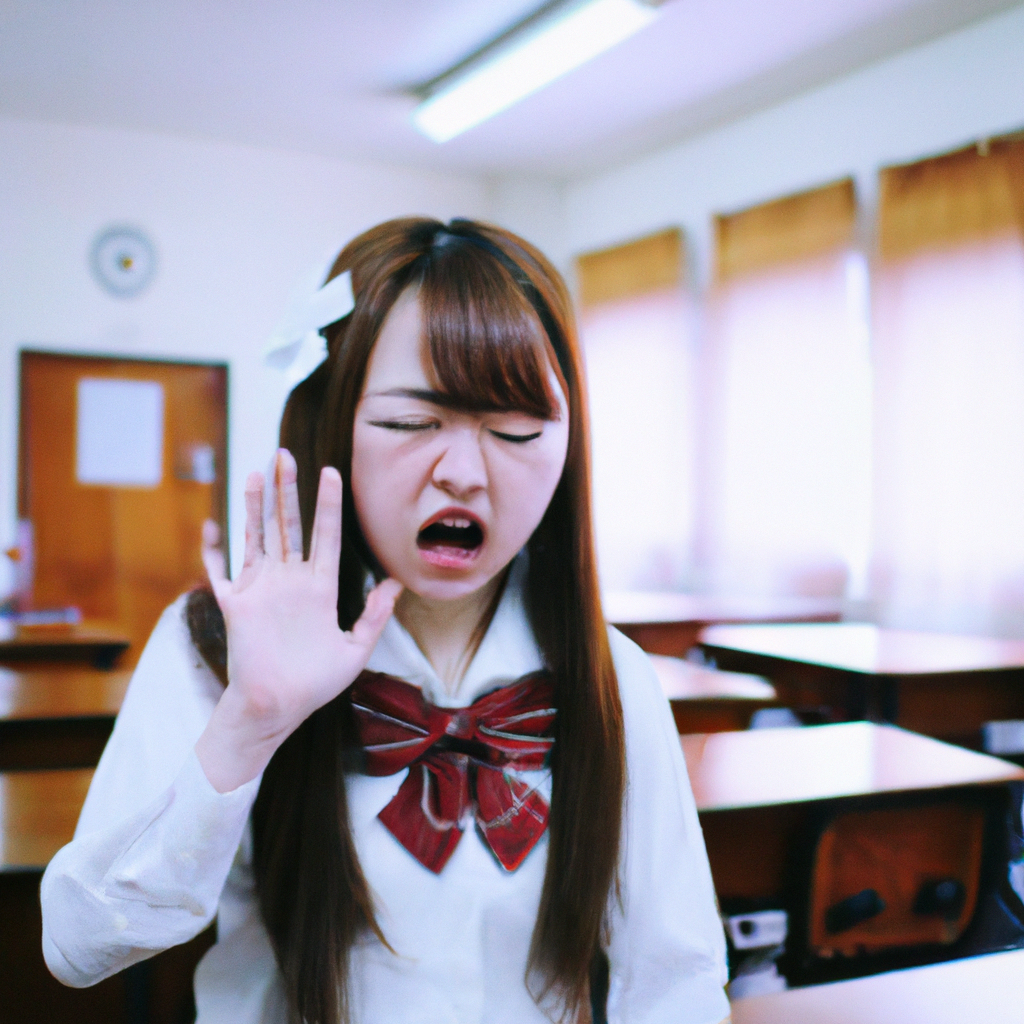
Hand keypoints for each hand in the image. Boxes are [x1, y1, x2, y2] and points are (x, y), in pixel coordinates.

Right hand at [195, 449, 401, 792]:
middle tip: (284, 453)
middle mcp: (289, 582)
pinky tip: (212, 524)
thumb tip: (397, 583)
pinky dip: (214, 549)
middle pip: (288, 525)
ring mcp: (260, 590)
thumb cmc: (315, 684)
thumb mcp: (354, 649)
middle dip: (286, 489)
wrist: (276, 710)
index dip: (327, 504)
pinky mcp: (234, 605)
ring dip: (255, 505)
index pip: (324, 535)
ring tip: (257, 472)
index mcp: (318, 588)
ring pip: (257, 537)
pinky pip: (220, 571)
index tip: (331, 472)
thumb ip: (374, 616)